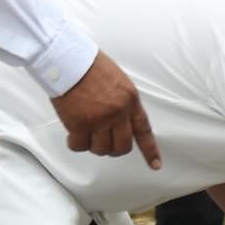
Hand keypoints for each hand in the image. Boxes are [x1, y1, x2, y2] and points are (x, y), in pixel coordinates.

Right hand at [49, 51, 162, 169]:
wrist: (68, 60)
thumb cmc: (90, 66)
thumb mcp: (118, 81)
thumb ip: (122, 102)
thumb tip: (119, 121)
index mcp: (130, 100)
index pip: (143, 130)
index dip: (150, 150)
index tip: (155, 165)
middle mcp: (117, 113)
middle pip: (121, 147)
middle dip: (113, 149)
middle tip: (103, 143)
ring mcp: (99, 120)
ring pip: (101, 149)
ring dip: (93, 145)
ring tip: (85, 132)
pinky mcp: (79, 124)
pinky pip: (80, 146)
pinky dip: (75, 143)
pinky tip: (73, 134)